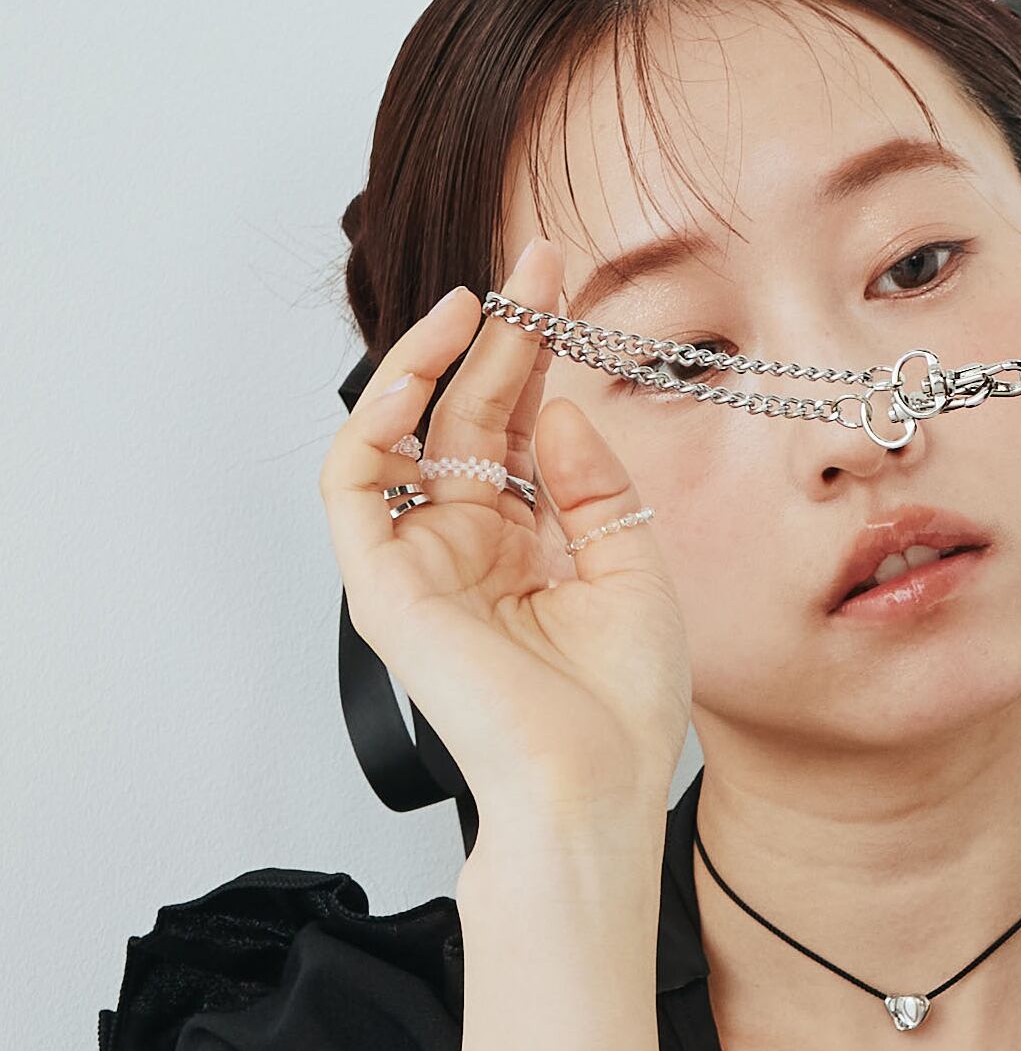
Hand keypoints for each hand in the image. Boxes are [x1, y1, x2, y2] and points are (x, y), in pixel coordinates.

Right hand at [319, 237, 692, 832]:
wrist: (593, 786)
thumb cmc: (621, 707)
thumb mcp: (633, 568)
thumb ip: (595, 486)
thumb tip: (559, 409)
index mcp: (529, 553)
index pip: (520, 434)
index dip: (537, 360)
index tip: (565, 290)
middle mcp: (471, 551)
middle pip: (470, 421)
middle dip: (502, 340)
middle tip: (537, 264)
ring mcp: (425, 566)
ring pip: (409, 437)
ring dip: (435, 361)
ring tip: (482, 301)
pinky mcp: (385, 586)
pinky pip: (356, 481)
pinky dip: (379, 413)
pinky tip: (429, 361)